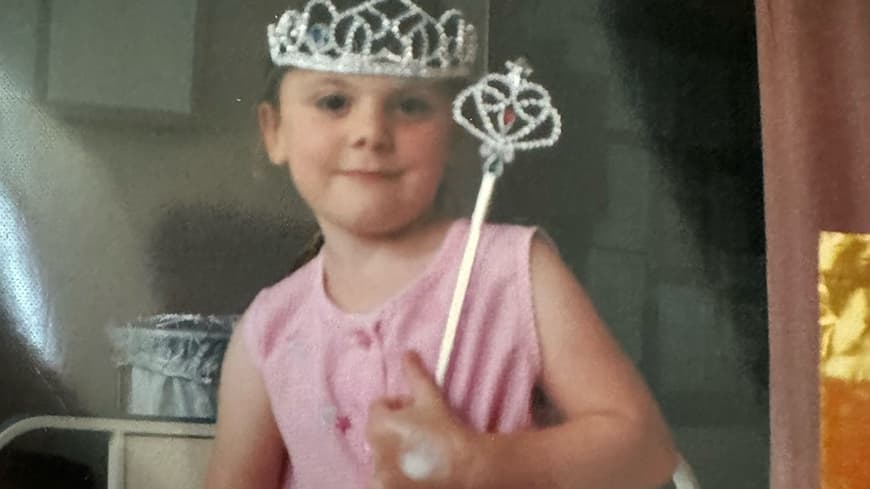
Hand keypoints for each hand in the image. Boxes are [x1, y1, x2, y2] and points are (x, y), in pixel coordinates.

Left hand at [366, 352, 477, 488]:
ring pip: (382, 455)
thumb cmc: (446, 430)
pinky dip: (394, 476)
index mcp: (378, 424)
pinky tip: (417, 472)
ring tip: (420, 453)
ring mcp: (379, 474)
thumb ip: (416, 374)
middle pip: (379, 433)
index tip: (418, 414)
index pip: (379, 407)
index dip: (399, 407)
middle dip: (395, 430)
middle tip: (421, 433)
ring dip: (395, 452)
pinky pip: (385, 478)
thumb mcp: (431, 398)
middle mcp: (373, 450)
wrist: (464, 468)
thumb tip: (407, 353)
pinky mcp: (385, 488)